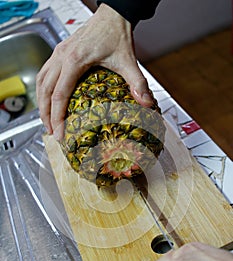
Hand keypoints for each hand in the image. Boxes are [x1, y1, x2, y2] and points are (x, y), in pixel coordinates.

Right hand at [36, 3, 152, 140]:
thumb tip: (146, 103)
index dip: (57, 117)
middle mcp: (62, 56)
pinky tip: (47, 99)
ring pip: (40, 81)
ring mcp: (58, 53)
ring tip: (46, 120)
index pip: (59, 95)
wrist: (113, 14)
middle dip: (45, 114)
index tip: (59, 133)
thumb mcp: (128, 61)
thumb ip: (137, 83)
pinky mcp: (59, 51)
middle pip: (45, 91)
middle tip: (51, 132)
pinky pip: (44, 72)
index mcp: (74, 60)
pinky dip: (43, 89)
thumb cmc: (117, 34)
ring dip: (41, 103)